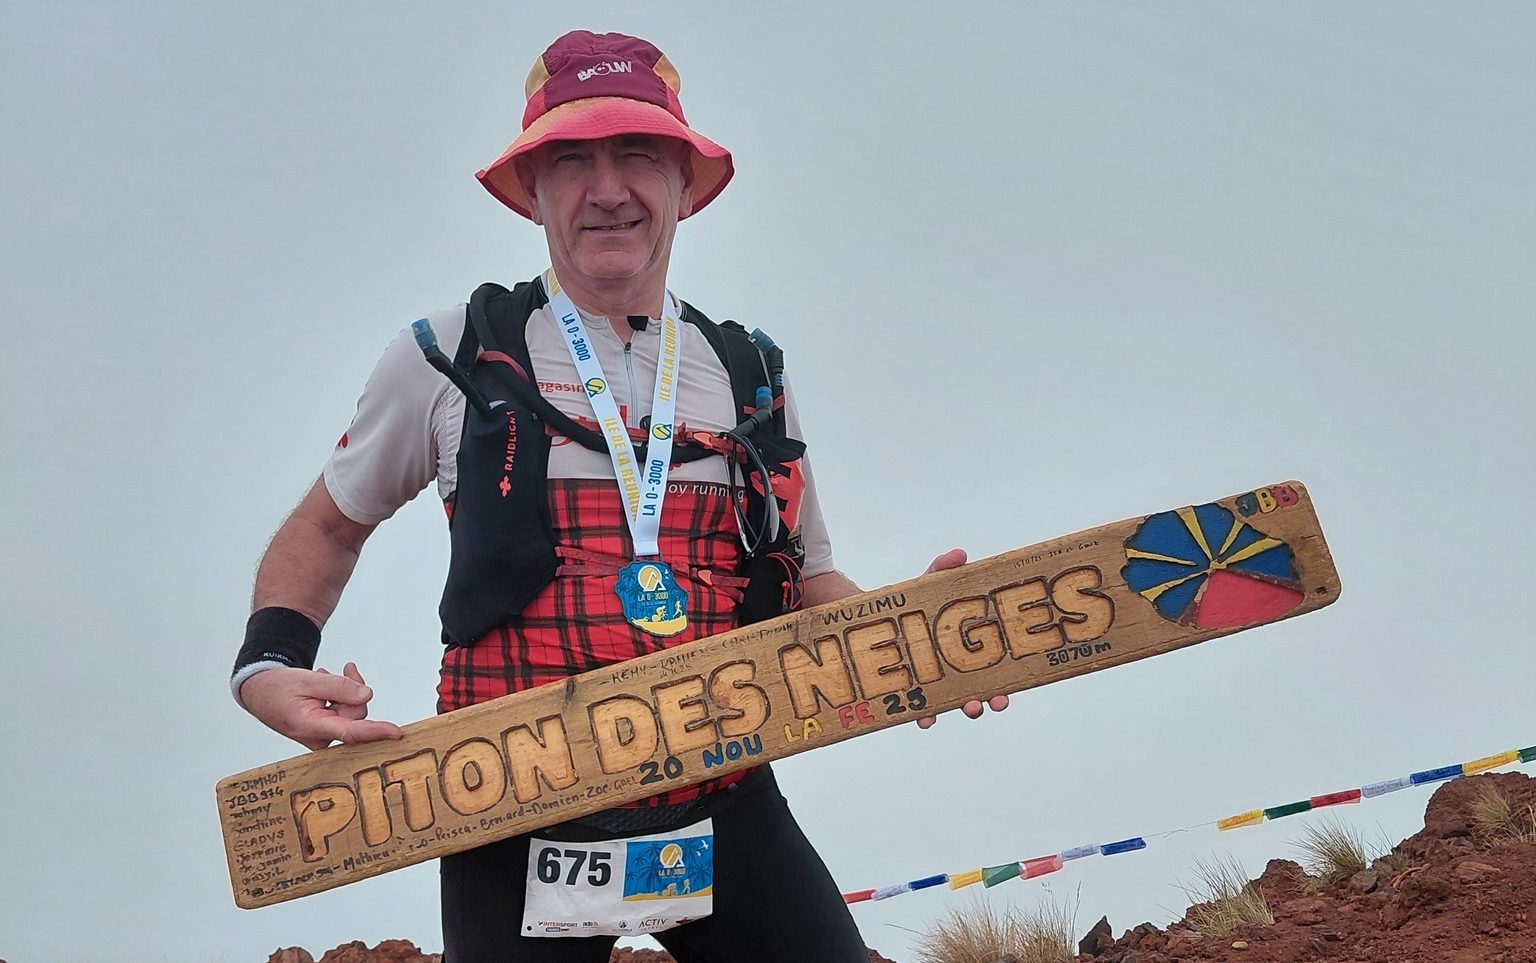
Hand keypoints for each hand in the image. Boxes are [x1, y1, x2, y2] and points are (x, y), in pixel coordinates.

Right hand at [240, 662, 402, 750]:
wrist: (260, 691)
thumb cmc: (277, 688)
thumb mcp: (308, 681)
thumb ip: (339, 687)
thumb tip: (366, 695)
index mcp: (312, 728)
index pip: (351, 732)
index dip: (375, 731)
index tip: (395, 732)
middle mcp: (320, 737)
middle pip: (356, 714)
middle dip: (353, 690)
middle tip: (345, 669)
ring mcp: (324, 736)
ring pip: (352, 710)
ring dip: (345, 690)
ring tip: (323, 679)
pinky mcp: (327, 730)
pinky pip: (346, 711)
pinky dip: (340, 695)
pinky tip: (324, 687)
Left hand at [914, 548, 1010, 728]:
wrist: (858, 612)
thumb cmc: (903, 603)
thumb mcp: (924, 584)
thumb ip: (940, 569)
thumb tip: (960, 555)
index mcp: (961, 647)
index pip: (989, 669)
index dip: (1003, 683)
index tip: (1011, 690)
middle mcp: (947, 668)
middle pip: (975, 691)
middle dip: (990, 700)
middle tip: (996, 702)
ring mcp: (925, 679)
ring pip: (949, 703)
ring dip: (962, 708)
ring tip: (970, 708)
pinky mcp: (901, 685)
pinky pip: (915, 708)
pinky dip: (923, 715)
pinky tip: (926, 718)